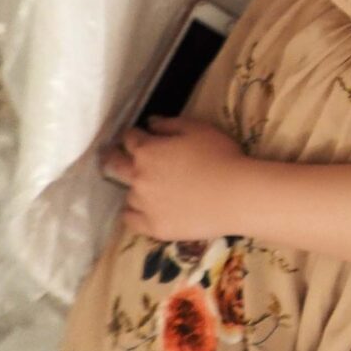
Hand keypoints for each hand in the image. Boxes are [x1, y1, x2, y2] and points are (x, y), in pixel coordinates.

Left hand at [100, 114, 252, 243]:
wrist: (236, 195)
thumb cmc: (220, 156)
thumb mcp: (197, 129)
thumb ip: (169, 124)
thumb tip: (150, 123)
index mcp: (147, 151)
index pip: (129, 138)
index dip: (133, 134)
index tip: (137, 135)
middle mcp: (138, 177)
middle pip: (115, 164)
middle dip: (115, 157)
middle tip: (118, 157)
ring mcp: (144, 204)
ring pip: (127, 193)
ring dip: (133, 186)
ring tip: (145, 187)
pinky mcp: (154, 227)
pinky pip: (130, 219)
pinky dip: (133, 212)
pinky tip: (140, 210)